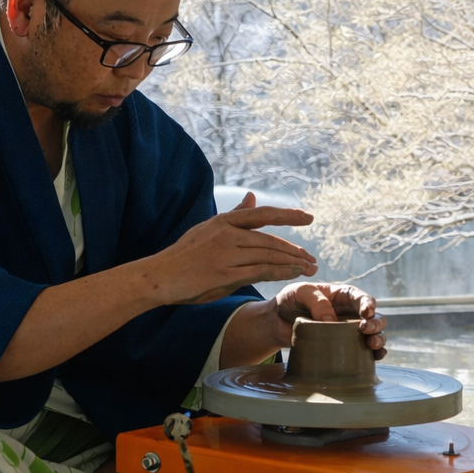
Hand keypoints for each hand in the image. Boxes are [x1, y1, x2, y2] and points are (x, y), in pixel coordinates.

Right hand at [145, 192, 318, 304]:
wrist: (160, 276)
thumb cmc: (185, 255)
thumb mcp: (208, 229)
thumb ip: (234, 215)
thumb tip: (252, 196)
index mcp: (224, 222)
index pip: (262, 215)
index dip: (287, 215)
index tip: (308, 218)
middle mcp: (227, 234)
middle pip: (270, 240)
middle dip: (295, 250)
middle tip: (313, 258)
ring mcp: (225, 254)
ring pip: (268, 255)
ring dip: (293, 262)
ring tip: (309, 269)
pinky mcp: (224, 274)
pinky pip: (260, 271)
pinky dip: (280, 272)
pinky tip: (293, 274)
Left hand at [269, 282, 386, 359]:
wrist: (276, 322)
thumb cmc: (289, 301)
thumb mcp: (300, 292)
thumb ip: (316, 302)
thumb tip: (331, 321)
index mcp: (342, 296)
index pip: (361, 298)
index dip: (369, 304)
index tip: (366, 312)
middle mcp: (349, 313)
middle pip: (374, 317)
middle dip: (376, 323)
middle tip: (366, 329)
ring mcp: (348, 332)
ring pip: (373, 335)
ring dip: (378, 339)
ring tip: (372, 345)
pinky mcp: (343, 348)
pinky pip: (364, 352)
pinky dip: (373, 356)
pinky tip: (373, 358)